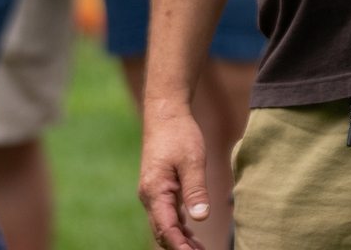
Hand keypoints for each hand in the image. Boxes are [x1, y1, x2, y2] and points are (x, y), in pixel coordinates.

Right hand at [138, 102, 212, 248]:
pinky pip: (168, 216)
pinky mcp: (160, 189)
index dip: (180, 247)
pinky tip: (192, 237)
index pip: (167, 228)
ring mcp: (153, 194)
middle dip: (180, 248)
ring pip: (165, 226)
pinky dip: (179, 229)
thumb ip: (196, 189)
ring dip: (180, 242)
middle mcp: (150, 196)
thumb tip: (200, 218)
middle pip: (163, 232)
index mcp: (155, 191)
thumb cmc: (179, 134)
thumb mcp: (192, 160)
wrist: (165, 114)